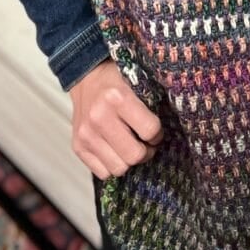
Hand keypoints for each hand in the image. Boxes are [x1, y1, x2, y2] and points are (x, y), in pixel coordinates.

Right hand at [69, 58, 162, 178]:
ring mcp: (86, 134)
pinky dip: (112, 164)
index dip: (157, 134)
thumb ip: (151, 102)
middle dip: (146, 151)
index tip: (156, 130)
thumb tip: (171, 128)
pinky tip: (115, 149)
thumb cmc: (117, 79)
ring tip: (131, 146)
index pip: (150, 131)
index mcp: (118, 97)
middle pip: (134, 156)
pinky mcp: (77, 147)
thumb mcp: (137, 81)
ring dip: (128, 160)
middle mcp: (99, 117)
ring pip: (118, 169)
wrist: (86, 76)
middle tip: (146, 143)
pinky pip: (103, 173)